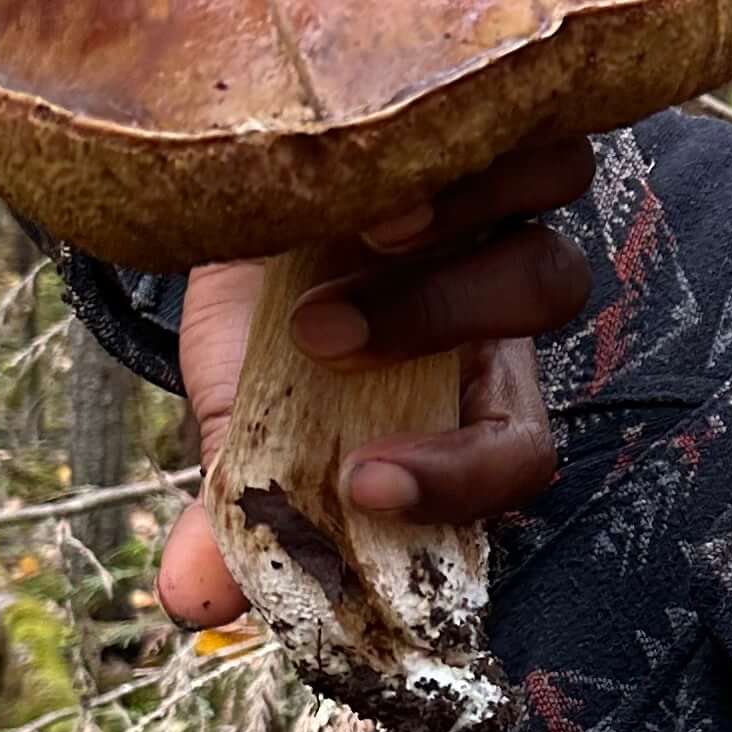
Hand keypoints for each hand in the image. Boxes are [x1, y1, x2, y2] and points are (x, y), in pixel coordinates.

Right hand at [154, 135, 596, 626]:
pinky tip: (377, 167)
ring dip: (457, 247)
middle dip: (438, 331)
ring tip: (362, 237)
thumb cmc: (255, 314)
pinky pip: (538, 139)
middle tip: (318, 338)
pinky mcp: (487, 129)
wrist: (232, 183)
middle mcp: (503, 297)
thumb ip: (235, 509)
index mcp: (466, 385)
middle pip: (543, 324)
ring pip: (544, 228)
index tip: (363, 483)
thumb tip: (188, 601)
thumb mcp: (234, 410)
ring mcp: (506, 210)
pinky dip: (472, 161)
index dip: (464, 482)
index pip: (519, 455)